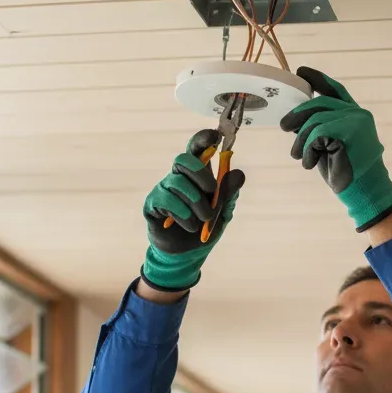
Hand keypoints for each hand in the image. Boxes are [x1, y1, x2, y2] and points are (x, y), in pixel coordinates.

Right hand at [140, 129, 244, 291]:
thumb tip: (238, 174)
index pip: (196, 149)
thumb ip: (229, 193)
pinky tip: (190, 225)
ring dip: (196, 202)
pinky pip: (167, 200)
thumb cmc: (204, 229)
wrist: (187, 256)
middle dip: (200, 173)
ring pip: (178, 182)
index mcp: (196, 175)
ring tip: (204, 218)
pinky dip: (183, 214)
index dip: (203, 139)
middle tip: (211, 191)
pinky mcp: (153, 205)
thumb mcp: (223, 212)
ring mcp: (164, 189)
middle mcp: (178, 177)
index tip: (215, 136)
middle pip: (182, 159)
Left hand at [279, 67, 391, 231]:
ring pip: (316, 120)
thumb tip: (292, 119)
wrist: (364, 192)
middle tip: (284, 126)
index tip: (301, 72)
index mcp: (354, 115)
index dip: (317, 79)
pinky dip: (308, 149)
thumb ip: (317, 129)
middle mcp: (358, 114)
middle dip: (298, 114)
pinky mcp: (350, 132)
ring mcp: (356, 121)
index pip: (334, 90)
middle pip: (319, 103)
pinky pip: (317, 134)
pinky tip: (310, 163)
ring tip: (299, 156)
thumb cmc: (345, 171)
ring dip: (301, 141)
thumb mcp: (327, 146)